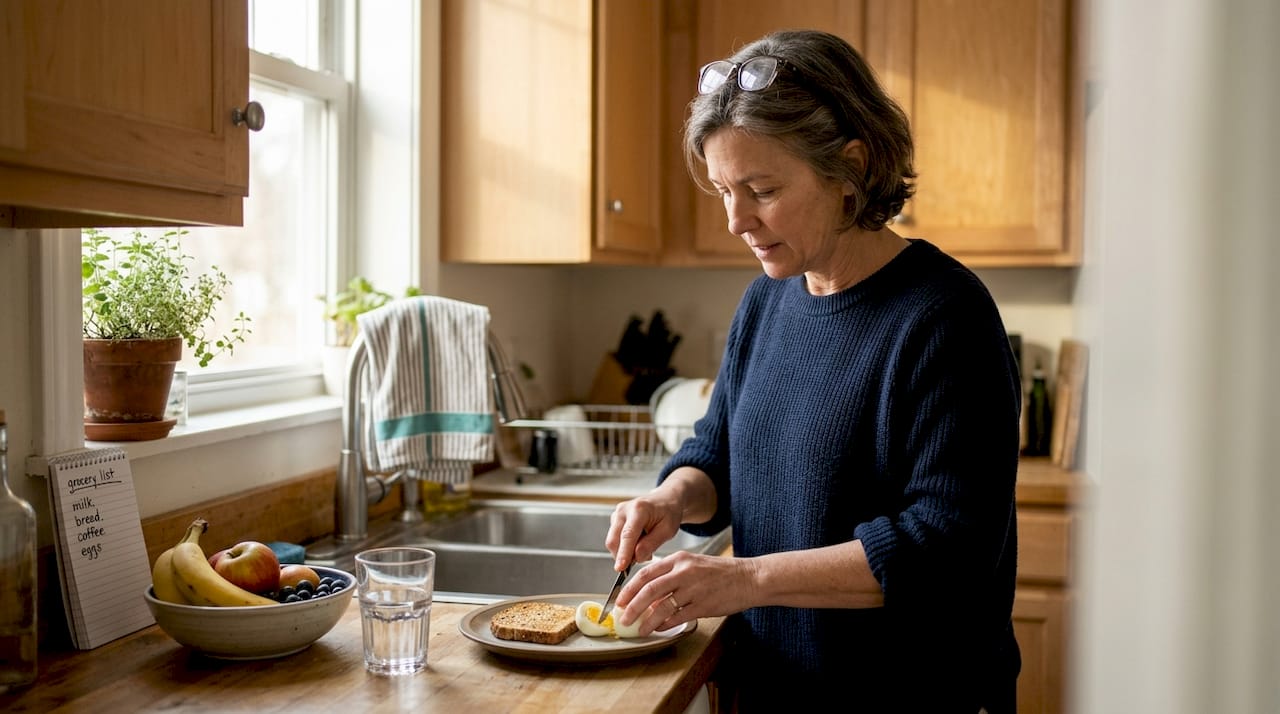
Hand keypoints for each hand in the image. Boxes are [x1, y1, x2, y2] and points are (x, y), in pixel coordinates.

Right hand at [605, 490, 683, 572]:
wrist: (665, 500)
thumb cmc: (668, 513)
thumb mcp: (668, 530)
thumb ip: (652, 544)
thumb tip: (636, 558)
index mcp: (639, 509)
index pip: (627, 535)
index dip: (623, 553)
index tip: (620, 568)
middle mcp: (623, 510)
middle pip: (614, 540)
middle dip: (623, 556)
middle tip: (642, 560)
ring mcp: (617, 514)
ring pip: (613, 541)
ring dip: (625, 552)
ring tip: (644, 548)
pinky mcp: (614, 520)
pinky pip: (615, 539)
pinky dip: (625, 546)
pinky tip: (639, 542)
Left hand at [612, 550, 756, 635]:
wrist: (749, 578)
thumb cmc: (721, 573)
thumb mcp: (693, 565)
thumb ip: (671, 576)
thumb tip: (649, 596)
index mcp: (679, 559)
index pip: (646, 573)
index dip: (629, 588)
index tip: (620, 600)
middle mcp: (684, 572)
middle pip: (649, 589)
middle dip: (632, 606)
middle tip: (623, 618)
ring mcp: (694, 589)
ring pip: (662, 606)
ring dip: (647, 620)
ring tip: (639, 629)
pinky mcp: (703, 605)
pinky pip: (678, 617)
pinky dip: (666, 624)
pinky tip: (660, 628)